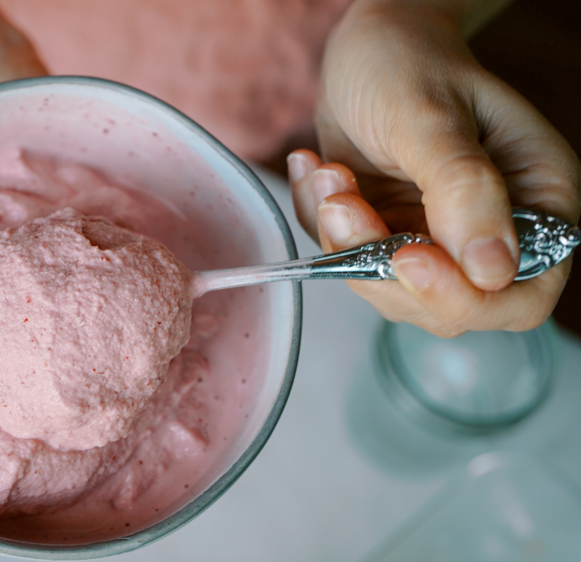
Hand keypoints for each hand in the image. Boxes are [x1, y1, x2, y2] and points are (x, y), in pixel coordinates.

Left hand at [289, 0, 579, 336]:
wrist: (366, 45)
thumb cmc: (408, 61)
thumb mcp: (431, 117)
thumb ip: (462, 188)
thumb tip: (490, 268)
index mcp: (534, 199)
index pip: (520, 293)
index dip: (463, 294)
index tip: (406, 255)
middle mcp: (490, 228)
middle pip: (449, 307)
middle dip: (382, 266)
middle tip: (343, 203)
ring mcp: (434, 236)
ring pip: (388, 289)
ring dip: (343, 241)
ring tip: (328, 174)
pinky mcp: (386, 233)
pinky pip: (346, 261)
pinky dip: (321, 224)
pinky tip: (317, 170)